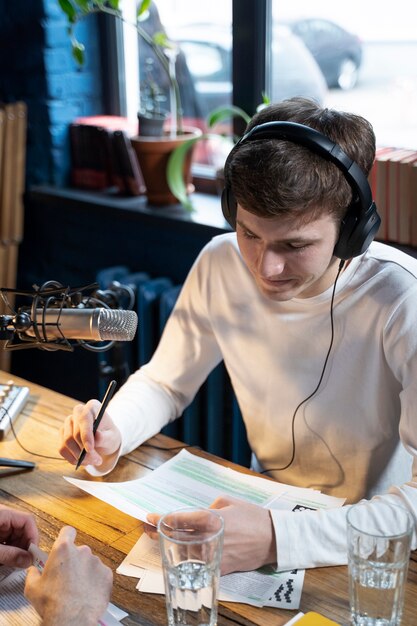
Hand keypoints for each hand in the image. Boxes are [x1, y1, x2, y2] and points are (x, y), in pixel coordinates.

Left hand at [0, 505, 37, 567]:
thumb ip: (9, 554)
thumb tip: (27, 561)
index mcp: (4, 514)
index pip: (28, 520)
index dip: (33, 537)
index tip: (33, 553)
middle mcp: (3, 517)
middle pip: (23, 529)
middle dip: (25, 546)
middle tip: (24, 561)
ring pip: (15, 537)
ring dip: (17, 550)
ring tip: (13, 563)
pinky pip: (7, 541)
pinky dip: (8, 551)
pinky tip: (5, 560)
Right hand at [24, 526, 112, 625]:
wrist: (72, 618)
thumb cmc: (53, 603)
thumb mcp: (32, 588)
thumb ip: (32, 573)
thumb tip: (33, 570)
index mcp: (63, 550)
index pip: (68, 531)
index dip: (66, 537)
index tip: (65, 545)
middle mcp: (82, 551)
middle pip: (79, 551)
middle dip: (74, 562)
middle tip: (67, 578)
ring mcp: (96, 562)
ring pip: (90, 564)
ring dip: (85, 572)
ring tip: (77, 589)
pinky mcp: (107, 574)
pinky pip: (100, 574)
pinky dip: (96, 581)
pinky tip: (87, 593)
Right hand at [59, 399, 120, 466]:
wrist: (105, 439)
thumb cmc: (109, 435)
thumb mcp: (113, 437)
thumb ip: (106, 437)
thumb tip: (97, 437)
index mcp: (92, 407)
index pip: (84, 418)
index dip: (86, 435)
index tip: (90, 449)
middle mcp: (77, 412)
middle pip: (74, 433)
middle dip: (85, 451)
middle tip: (98, 460)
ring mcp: (68, 423)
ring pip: (66, 442)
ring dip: (79, 457)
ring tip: (93, 461)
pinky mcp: (63, 434)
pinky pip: (62, 449)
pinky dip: (72, 459)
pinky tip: (84, 461)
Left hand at [145, 496, 276, 574]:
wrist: (273, 538)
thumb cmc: (253, 516)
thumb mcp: (228, 502)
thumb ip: (208, 507)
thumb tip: (197, 516)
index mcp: (209, 519)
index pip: (178, 520)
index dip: (160, 518)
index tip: (149, 516)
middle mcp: (207, 539)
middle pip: (175, 537)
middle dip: (158, 532)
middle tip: (146, 527)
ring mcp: (212, 555)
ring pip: (183, 551)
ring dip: (168, 544)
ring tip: (156, 537)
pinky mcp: (219, 567)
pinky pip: (197, 562)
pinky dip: (186, 556)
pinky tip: (177, 552)